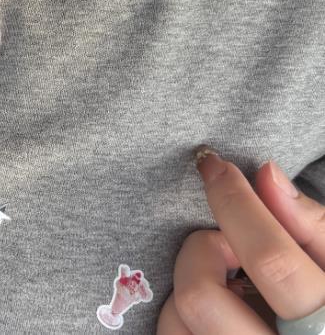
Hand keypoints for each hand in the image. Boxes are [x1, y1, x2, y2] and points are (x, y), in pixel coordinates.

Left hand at [156, 147, 324, 333]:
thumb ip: (312, 227)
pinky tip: (214, 312)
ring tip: (226, 286)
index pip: (270, 260)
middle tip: (227, 246)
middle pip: (200, 297)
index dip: (234, 203)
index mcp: (320, 329)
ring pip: (174, 321)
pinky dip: (180, 316)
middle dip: (201, 251)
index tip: (213, 166)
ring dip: (188, 288)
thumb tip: (267, 174)